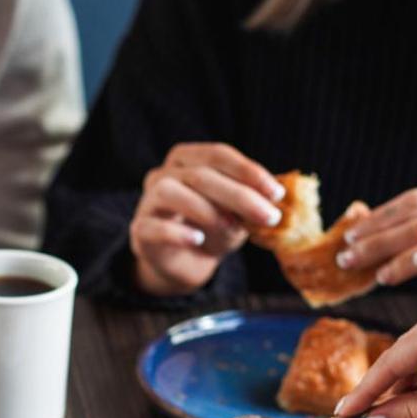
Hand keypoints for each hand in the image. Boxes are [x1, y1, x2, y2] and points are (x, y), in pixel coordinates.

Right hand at [130, 143, 284, 296]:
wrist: (186, 262)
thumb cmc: (214, 228)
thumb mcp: (238, 213)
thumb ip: (251, 202)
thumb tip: (275, 198)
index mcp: (188, 159)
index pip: (217, 155)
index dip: (248, 171)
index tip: (277, 193)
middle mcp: (164, 173)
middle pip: (199, 175)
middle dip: (239, 195)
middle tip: (269, 217)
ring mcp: (148, 201)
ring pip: (170, 192)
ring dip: (205, 209)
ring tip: (232, 228)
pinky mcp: (140, 231)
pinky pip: (154, 226)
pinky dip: (178, 232)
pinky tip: (198, 239)